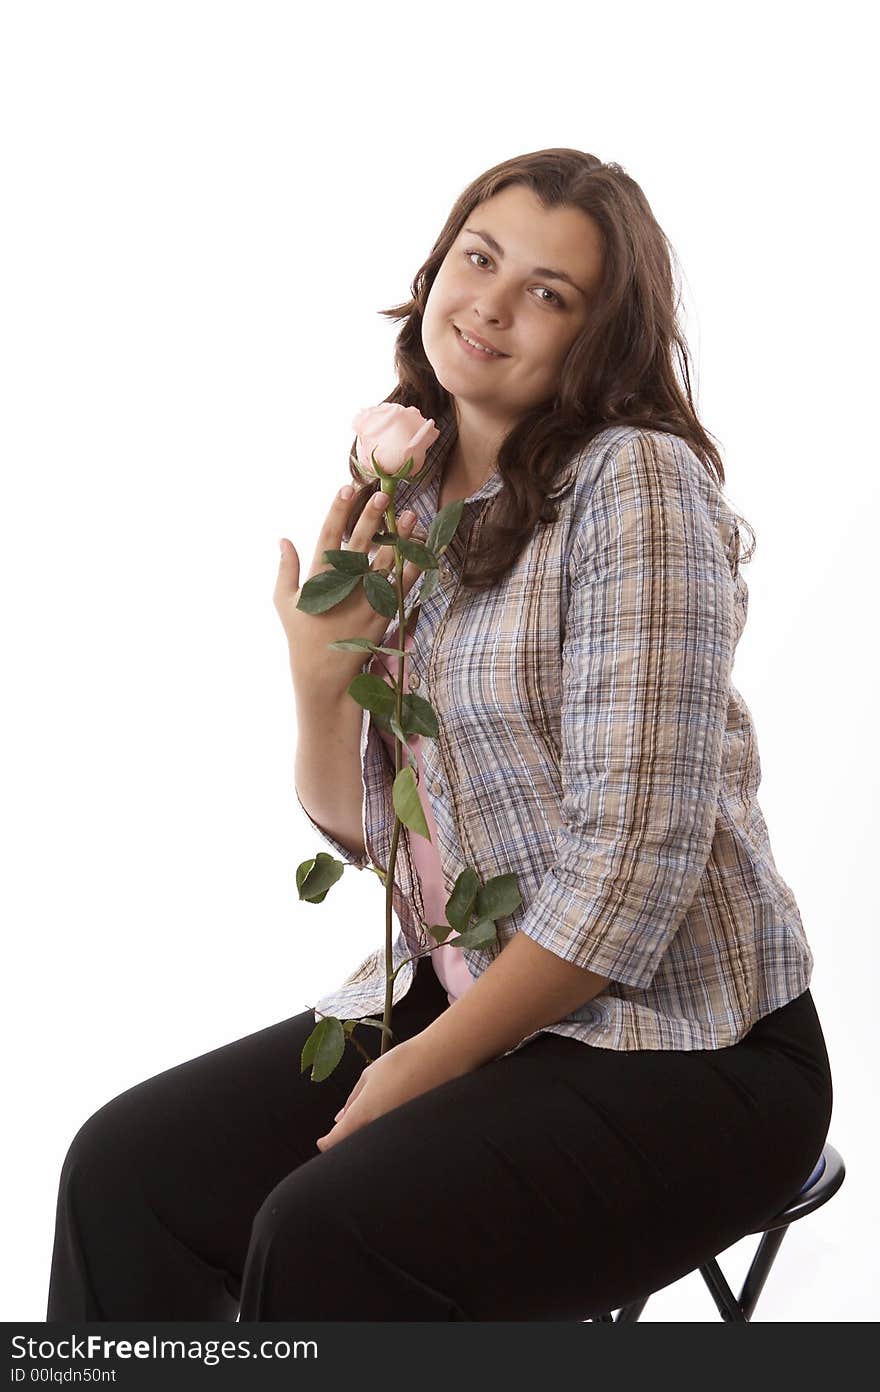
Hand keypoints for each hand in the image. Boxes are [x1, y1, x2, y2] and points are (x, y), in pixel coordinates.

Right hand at [275, 487, 425, 702]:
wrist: (324, 675)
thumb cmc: (301, 636)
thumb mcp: (284, 603)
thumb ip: (285, 570)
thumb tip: (283, 539)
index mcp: (317, 579)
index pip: (328, 537)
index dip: (337, 511)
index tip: (347, 488)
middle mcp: (343, 588)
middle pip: (360, 545)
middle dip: (371, 517)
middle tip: (384, 494)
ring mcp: (365, 601)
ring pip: (385, 563)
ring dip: (399, 538)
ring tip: (411, 516)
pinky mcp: (382, 615)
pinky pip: (400, 588)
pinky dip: (412, 569)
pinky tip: (421, 551)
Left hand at [315, 1036, 460, 1151]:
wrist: (443, 1057)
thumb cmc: (406, 1060)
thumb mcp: (371, 1074)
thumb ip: (353, 1099)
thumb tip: (340, 1118)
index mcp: (364, 1113)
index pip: (335, 1142)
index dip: (326, 1143)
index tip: (323, 1140)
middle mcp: (380, 1129)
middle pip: (355, 1147)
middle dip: (348, 1141)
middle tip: (352, 1126)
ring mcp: (399, 1134)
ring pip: (375, 1146)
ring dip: (370, 1138)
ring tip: (380, 1114)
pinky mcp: (416, 1135)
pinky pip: (395, 1142)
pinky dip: (390, 1136)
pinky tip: (397, 1118)